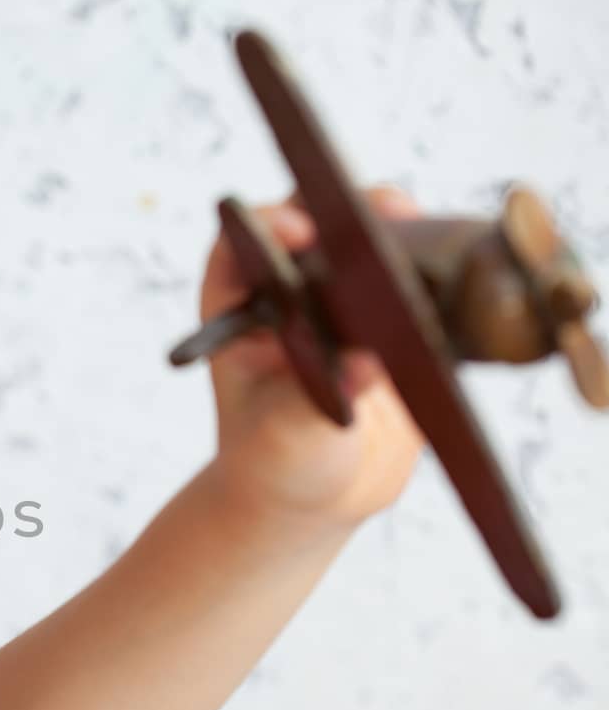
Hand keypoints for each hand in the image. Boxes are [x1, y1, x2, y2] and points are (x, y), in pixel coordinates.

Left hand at [197, 186, 428, 533]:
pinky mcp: (394, 328)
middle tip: (389, 212)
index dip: (268, 224)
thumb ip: (316, 398)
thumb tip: (365, 364)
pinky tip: (466, 279)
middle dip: (353, 210)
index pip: (244, 245)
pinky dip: (444, 277)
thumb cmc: (274, 462)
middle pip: (319, 226)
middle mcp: (293, 296)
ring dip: (406, 232)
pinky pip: (421, 287)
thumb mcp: (284, 434)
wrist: (313, 499)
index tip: (300, 230)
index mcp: (242, 312)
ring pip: (375, 247)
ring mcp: (347, 307)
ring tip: (433, 233)